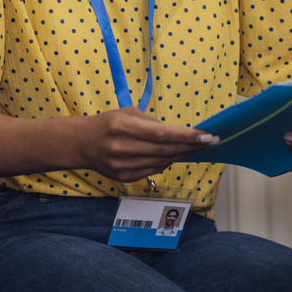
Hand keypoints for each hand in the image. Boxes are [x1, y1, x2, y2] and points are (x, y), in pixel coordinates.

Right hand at [74, 106, 218, 181]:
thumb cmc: (107, 123)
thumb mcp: (127, 113)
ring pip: (162, 162)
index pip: (163, 134)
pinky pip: (153, 170)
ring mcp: (122, 166)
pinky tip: (173, 155)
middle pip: (165, 151)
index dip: (188, 136)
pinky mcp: (123, 178)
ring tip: (196, 147)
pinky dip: (166, 163)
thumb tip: (181, 134)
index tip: (207, 136)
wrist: (81, 143)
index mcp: (122, 126)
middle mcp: (121, 148)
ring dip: (182, 155)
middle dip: (191, 146)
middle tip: (210, 142)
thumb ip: (153, 123)